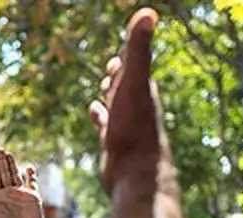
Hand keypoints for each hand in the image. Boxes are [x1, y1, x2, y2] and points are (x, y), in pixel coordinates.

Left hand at [0, 150, 44, 217]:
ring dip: (12, 165)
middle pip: (4, 174)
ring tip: (8, 154)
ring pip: (15, 176)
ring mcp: (21, 194)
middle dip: (1, 162)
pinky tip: (28, 168)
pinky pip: (32, 183)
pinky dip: (31, 175)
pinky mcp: (33, 197)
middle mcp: (9, 194)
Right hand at [88, 9, 161, 207]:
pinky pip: (105, 124)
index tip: (130, 39)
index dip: (130, 51)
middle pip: (127, 84)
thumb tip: (148, 12)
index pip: (135, 63)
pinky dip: (99, 115)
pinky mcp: (113, 144)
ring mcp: (125, 126)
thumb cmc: (135, 129)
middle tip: (116, 61)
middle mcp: (136, 107)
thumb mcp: (134, 83)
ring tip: (104, 86)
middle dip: (120, 72)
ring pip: (116, 104)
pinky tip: (94, 112)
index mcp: (142, 89)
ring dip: (110, 94)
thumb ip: (139, 50)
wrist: (135, 176)